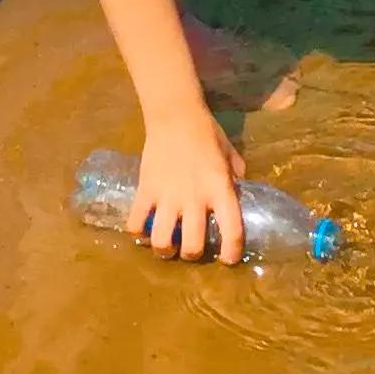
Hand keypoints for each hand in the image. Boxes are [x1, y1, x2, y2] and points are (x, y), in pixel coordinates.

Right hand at [128, 108, 246, 264]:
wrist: (175, 114)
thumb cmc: (207, 133)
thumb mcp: (230, 155)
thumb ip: (235, 177)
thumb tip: (238, 195)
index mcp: (220, 189)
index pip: (232, 231)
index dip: (231, 252)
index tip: (227, 258)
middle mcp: (195, 198)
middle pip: (193, 246)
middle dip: (192, 254)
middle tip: (191, 248)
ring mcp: (167, 196)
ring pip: (162, 241)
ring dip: (165, 249)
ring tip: (166, 245)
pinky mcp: (146, 190)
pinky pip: (136, 222)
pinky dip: (137, 232)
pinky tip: (143, 229)